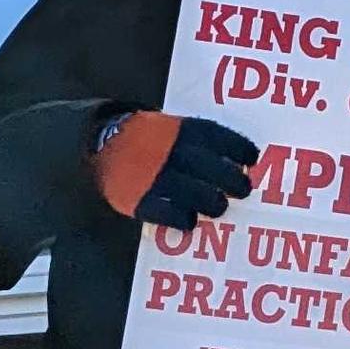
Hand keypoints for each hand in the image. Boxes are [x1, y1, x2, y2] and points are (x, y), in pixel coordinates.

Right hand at [94, 112, 259, 230]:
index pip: (220, 138)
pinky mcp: (142, 199)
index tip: (252, 159)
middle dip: (235, 182)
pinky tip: (189, 221)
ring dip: (215, 204)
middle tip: (242, 189)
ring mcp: (158, 176)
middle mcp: (173, 152)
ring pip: (201, 195)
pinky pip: (172, 214)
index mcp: (181, 131)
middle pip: (217, 170)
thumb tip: (232, 159)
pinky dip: (184, 220)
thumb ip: (193, 141)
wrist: (98, 147)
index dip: (240, 149)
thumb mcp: (166, 127)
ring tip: (218, 206)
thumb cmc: (143, 140)